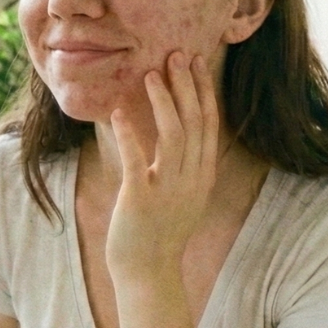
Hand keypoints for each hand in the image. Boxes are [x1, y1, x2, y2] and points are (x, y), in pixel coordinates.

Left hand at [106, 53, 218, 283]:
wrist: (147, 272)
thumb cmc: (157, 231)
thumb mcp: (180, 194)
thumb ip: (181, 164)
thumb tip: (177, 130)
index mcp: (201, 176)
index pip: (208, 124)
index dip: (203, 91)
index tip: (196, 63)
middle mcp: (192, 179)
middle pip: (195, 123)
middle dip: (187, 86)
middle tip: (177, 54)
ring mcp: (169, 189)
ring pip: (172, 135)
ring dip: (163, 101)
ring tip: (150, 73)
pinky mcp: (142, 198)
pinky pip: (138, 159)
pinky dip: (129, 133)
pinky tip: (119, 111)